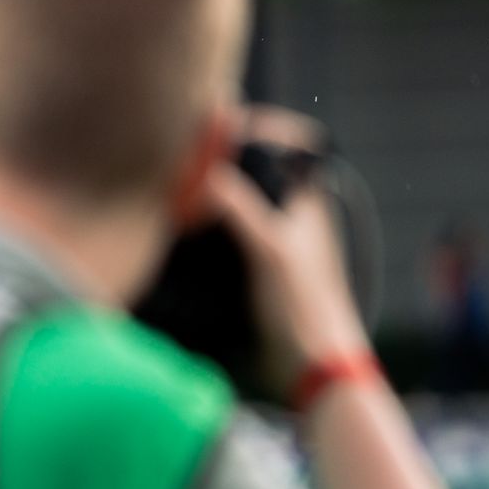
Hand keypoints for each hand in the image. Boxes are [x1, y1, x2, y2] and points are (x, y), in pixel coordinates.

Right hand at [200, 113, 368, 395]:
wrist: (310, 364)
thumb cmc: (303, 306)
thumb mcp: (270, 249)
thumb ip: (239, 206)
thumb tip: (202, 173)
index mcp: (307, 202)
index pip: (296, 144)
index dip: (266, 127)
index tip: (226, 124)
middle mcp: (291, 215)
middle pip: (259, 170)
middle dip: (225, 159)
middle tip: (187, 156)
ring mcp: (272, 242)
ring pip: (240, 202)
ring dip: (211, 195)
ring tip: (177, 191)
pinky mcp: (254, 269)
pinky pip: (226, 235)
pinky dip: (204, 228)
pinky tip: (180, 234)